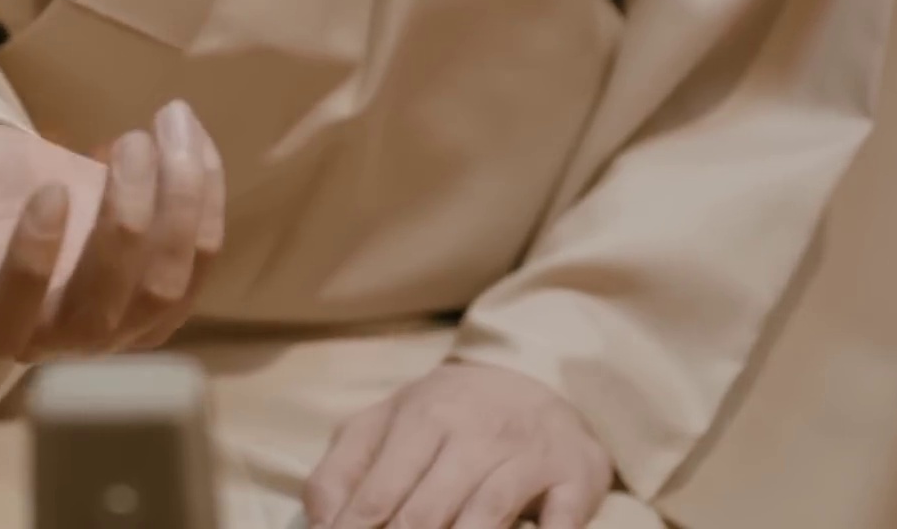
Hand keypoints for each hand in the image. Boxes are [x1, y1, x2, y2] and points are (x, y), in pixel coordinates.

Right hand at [0, 102, 224, 360]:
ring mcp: (124, 327)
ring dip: (182, 198)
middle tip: (130, 141)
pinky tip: (187, 134)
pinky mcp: (168, 298)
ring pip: (169, 283)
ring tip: (169, 123)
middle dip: (128, 215)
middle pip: (109, 300)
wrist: (21, 197)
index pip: (17, 312)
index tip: (50, 187)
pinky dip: (207, 193)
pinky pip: (203, 257)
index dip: (36, 258)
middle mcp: (62, 340)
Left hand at [303, 363, 611, 528]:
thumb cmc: (447, 418)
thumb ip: (343, 469)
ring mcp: (527, 453)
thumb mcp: (387, 424)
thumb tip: (320, 524)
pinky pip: (562, 517)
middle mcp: (474, 432)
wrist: (537, 381)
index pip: (377, 493)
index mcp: (422, 417)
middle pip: (426, 511)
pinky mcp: (575, 475)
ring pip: (485, 513)